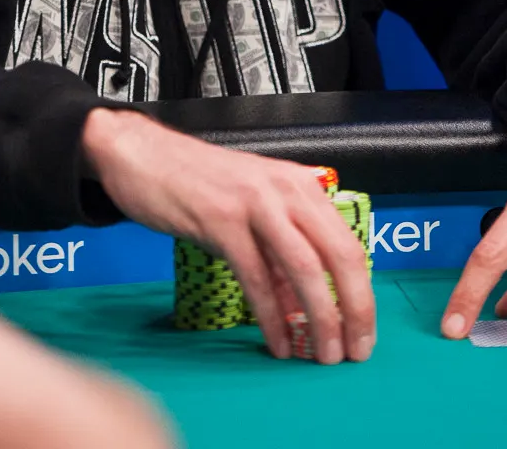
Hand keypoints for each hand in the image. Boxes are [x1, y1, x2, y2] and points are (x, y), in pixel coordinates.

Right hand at [82, 108, 374, 364]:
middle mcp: (284, 189)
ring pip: (303, 268)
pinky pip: (257, 278)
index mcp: (298, 183)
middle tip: (353, 351)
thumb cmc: (196, 179)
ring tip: (322, 354)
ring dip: (320, 318)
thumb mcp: (252, 201)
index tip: (363, 329)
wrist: (142, 153)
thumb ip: (280, 243)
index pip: (346, 243)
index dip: (362, 293)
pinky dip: (272, 317)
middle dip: (353, 310)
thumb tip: (303, 301)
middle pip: (337, 256)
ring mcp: (254, 204)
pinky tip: (277, 341)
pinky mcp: (221, 221)